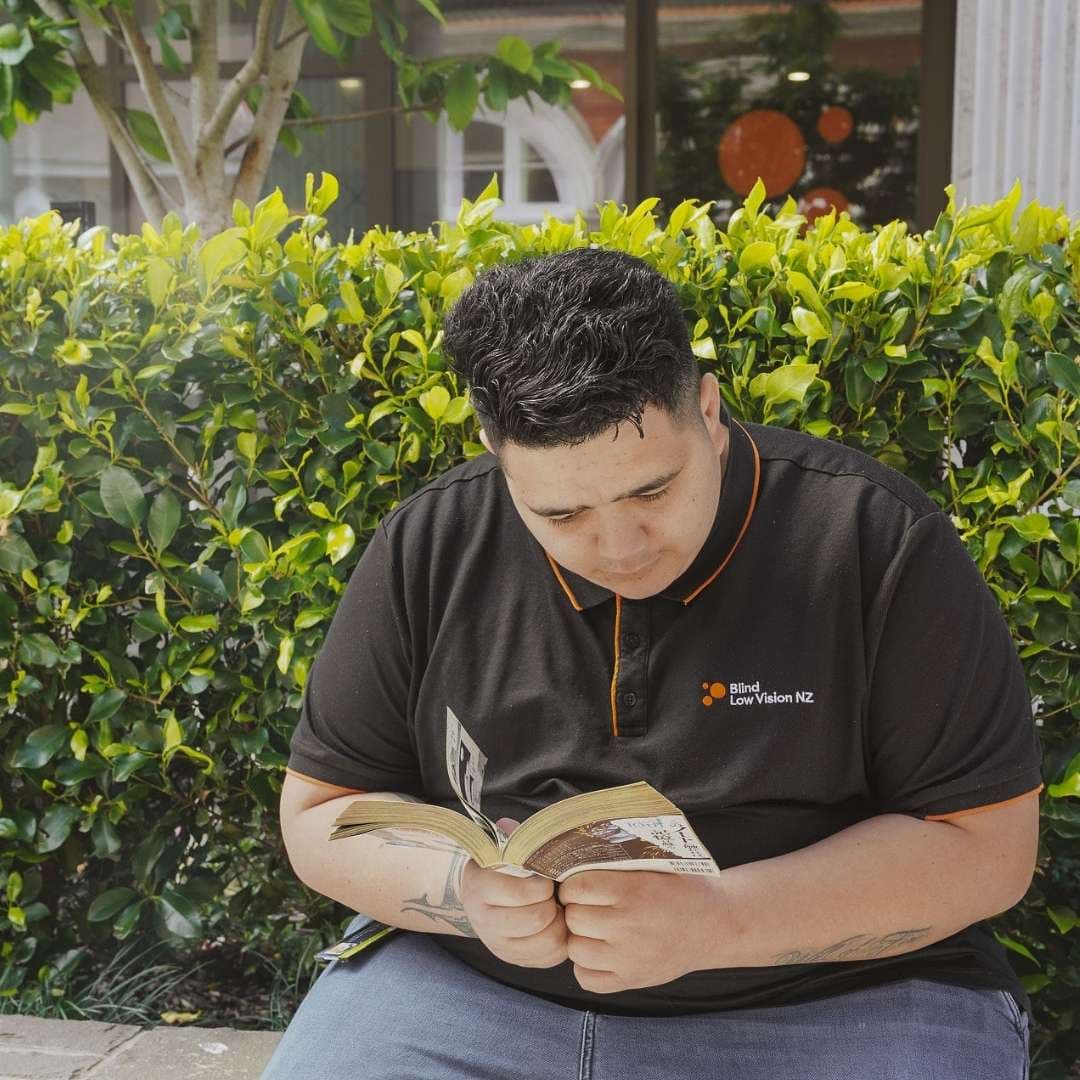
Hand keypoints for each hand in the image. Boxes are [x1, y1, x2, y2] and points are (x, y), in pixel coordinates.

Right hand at [459, 817, 568, 968]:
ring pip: (548, 940)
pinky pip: (550, 958)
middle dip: (552, 903)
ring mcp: (498, 945)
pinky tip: (554, 925)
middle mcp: (484, 921)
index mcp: (479, 887)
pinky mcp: (514, 960)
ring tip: (555, 908)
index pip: (521, 892)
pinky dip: (560, 941)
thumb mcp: (501, 847)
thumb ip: (511, 836)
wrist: (482, 897)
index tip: (544, 876)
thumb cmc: (500, 867)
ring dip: (559, 922)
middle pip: (537, 918)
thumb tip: (510, 825)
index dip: (541, 883)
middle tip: (552, 893)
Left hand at [558, 869, 734, 993]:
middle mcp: (629, 927)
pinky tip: (601, 951)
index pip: (577, 888)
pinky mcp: (632, 981)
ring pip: (575, 950)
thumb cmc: (683, 888)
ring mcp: (629, 959)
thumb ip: (619, 863)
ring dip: (580, 937)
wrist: (716, 924)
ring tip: (595, 928)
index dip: (572, 885)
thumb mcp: (656, 864)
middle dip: (576, 909)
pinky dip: (587, 966)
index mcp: (633, 891)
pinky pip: (586, 978)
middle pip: (574, 918)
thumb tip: (576, 855)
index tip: (579, 884)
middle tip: (589, 905)